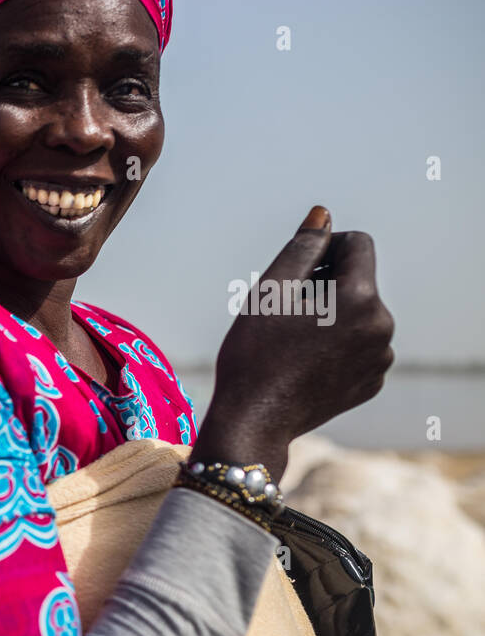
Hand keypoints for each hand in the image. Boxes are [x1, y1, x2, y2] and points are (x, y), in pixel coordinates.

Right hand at [192, 206, 395, 478]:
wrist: (253, 419)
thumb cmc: (254, 354)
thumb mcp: (270, 290)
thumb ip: (302, 247)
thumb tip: (324, 215)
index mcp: (361, 298)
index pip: (357, 244)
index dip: (324, 248)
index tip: (296, 271)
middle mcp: (381, 327)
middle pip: (357, 282)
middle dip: (325, 287)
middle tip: (284, 314)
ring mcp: (379, 359)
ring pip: (357, 315)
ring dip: (330, 317)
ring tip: (292, 341)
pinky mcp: (371, 382)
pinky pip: (358, 347)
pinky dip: (335, 347)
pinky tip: (304, 363)